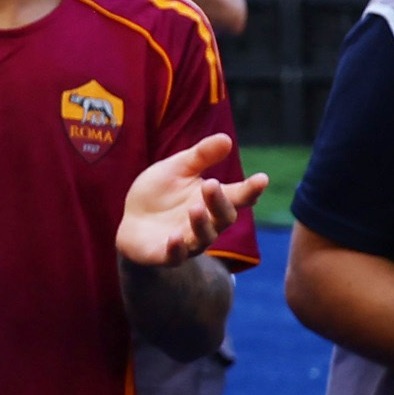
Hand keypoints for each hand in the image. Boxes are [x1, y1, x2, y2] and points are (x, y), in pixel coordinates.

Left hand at [118, 132, 267, 268]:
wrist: (130, 221)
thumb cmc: (160, 193)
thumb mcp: (177, 168)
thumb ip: (201, 156)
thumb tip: (226, 138)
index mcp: (212, 201)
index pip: (238, 196)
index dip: (250, 189)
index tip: (262, 179)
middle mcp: (207, 223)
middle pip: (224, 217)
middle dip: (219, 202)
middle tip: (211, 184)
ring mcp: (188, 241)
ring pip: (204, 237)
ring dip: (201, 224)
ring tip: (195, 208)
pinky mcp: (166, 255)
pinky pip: (176, 256)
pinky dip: (177, 248)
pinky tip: (174, 237)